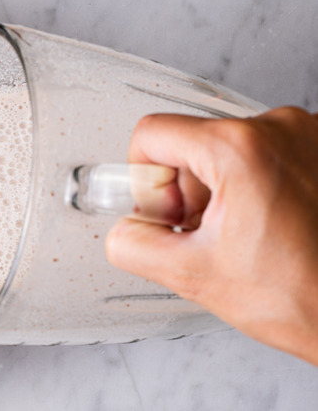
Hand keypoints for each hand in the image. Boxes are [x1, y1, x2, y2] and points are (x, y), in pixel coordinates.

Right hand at [105, 107, 317, 366]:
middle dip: (185, 191)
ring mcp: (309, 135)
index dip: (145, 181)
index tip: (167, 214)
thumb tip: (123, 230)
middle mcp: (279, 128)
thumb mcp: (193, 276)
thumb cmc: (308, 295)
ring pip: (227, 150)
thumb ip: (133, 245)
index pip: (151, 134)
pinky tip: (268, 227)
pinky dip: (253, 187)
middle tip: (204, 234)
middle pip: (190, 142)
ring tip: (242, 235)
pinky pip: (264, 155)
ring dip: (220, 191)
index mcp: (240, 149)